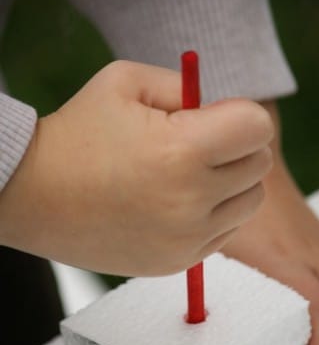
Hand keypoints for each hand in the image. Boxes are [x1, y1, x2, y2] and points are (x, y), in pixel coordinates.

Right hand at [0, 60, 272, 276]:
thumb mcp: (126, 82)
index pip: (257, 127)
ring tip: (188, 173)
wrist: (33, 194)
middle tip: (196, 143)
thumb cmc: (78, 132)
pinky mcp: (178, 263)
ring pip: (250, 201)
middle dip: (236, 146)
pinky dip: (214, 213)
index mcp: (181, 151)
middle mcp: (191, 201)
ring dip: (231, 182)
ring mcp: (186, 239)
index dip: (238, 114)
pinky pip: (226, 231)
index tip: (211, 117)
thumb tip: (225, 107)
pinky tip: (178, 202)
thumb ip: (186, 86)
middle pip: (259, 164)